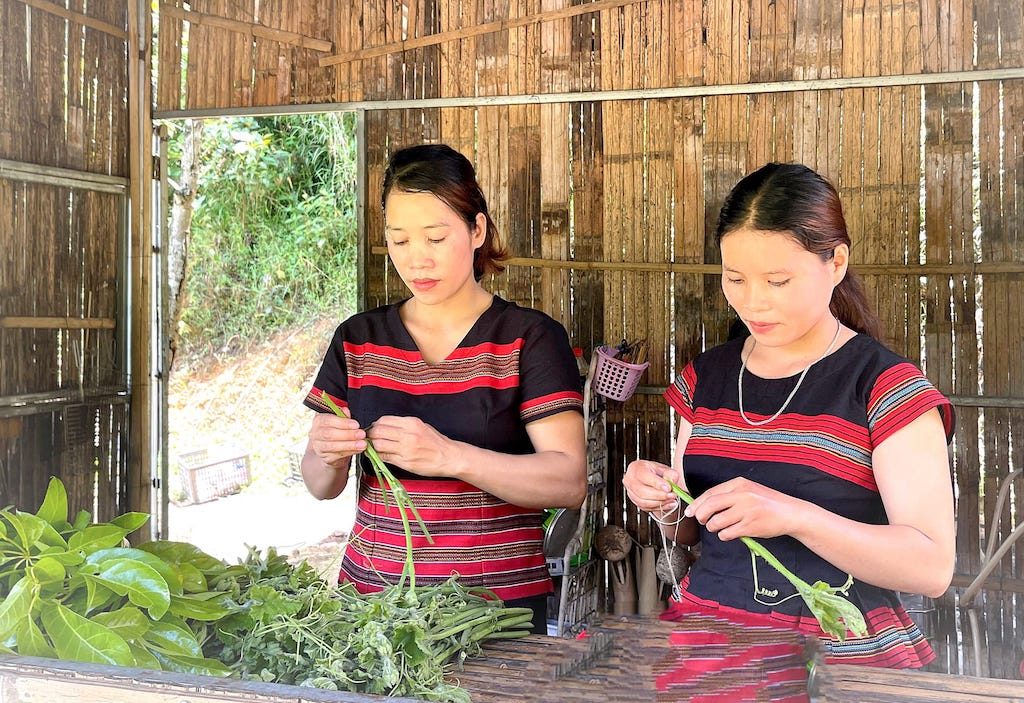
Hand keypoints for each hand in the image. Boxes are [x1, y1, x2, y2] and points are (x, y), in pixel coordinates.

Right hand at [308, 412, 365, 469]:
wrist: (332, 450)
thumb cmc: (337, 432)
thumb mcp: (340, 422)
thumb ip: (343, 416)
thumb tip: (346, 410)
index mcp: (318, 421)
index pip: (327, 420)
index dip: (342, 422)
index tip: (356, 425)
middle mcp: (315, 434)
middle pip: (329, 434)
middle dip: (347, 434)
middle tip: (361, 434)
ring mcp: (319, 447)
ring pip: (333, 446)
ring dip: (350, 445)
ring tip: (362, 444)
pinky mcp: (326, 458)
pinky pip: (338, 455)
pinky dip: (350, 452)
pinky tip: (358, 449)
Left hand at [366, 416, 457, 477]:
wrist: (449, 457)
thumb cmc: (436, 442)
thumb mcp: (421, 426)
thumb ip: (403, 425)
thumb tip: (384, 426)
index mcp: (411, 423)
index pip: (384, 420)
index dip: (375, 424)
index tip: (375, 429)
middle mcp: (408, 434)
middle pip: (378, 431)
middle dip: (370, 435)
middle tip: (370, 438)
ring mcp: (406, 449)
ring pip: (378, 445)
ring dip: (372, 447)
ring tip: (373, 448)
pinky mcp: (405, 462)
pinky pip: (384, 458)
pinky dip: (378, 457)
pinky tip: (379, 455)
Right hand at [623, 460, 684, 516]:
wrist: (651, 478)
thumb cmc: (655, 472)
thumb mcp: (665, 469)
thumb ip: (670, 474)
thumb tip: (672, 483)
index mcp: (636, 468)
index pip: (644, 476)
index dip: (657, 483)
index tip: (668, 488)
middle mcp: (630, 480)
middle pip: (642, 492)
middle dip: (659, 495)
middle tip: (672, 495)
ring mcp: (631, 493)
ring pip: (644, 502)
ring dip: (660, 503)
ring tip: (672, 500)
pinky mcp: (635, 502)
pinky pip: (646, 508)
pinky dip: (659, 507)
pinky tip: (668, 504)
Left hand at [683, 477, 798, 540]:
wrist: (790, 513)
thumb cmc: (766, 503)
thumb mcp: (748, 490)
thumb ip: (728, 495)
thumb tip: (702, 504)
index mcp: (739, 484)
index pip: (710, 493)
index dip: (697, 504)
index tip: (690, 511)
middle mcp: (742, 495)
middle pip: (710, 506)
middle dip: (700, 516)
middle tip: (701, 521)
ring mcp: (747, 510)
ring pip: (716, 522)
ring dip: (713, 528)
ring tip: (719, 528)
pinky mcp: (751, 525)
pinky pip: (727, 533)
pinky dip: (724, 536)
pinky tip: (729, 534)